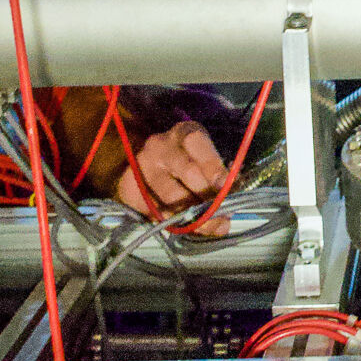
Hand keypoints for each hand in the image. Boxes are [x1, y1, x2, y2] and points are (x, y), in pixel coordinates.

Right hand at [115, 120, 229, 235]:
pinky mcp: (128, 187)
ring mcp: (141, 166)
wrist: (147, 165)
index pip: (197, 143)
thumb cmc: (186, 160)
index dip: (212, 164)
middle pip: (187, 171)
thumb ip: (217, 171)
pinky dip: (173, 223)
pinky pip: (153, 210)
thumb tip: (232, 190)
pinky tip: (186, 227)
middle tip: (222, 214)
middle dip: (207, 196)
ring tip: (211, 226)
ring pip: (170, 196)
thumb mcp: (204, 156)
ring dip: (194, 215)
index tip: (225, 184)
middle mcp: (160, 146)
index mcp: (184, 133)